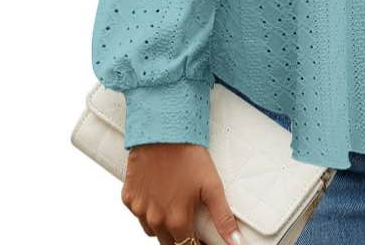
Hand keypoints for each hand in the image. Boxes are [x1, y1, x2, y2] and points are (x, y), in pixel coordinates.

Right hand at [121, 143, 241, 244]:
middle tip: (189, 216)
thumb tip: (237, 242)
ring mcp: (139, 210)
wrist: (163, 131)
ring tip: (174, 203)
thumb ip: (223, 217)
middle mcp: (155, 220)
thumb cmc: (190, 155)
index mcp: (177, 220)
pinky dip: (147, 208)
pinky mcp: (128, 197)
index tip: (200, 236)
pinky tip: (157, 192)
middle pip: (168, 242)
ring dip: (162, 223)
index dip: (196, 243)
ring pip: (151, 229)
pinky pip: (138, 212)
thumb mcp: (212, 185)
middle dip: (179, 235)